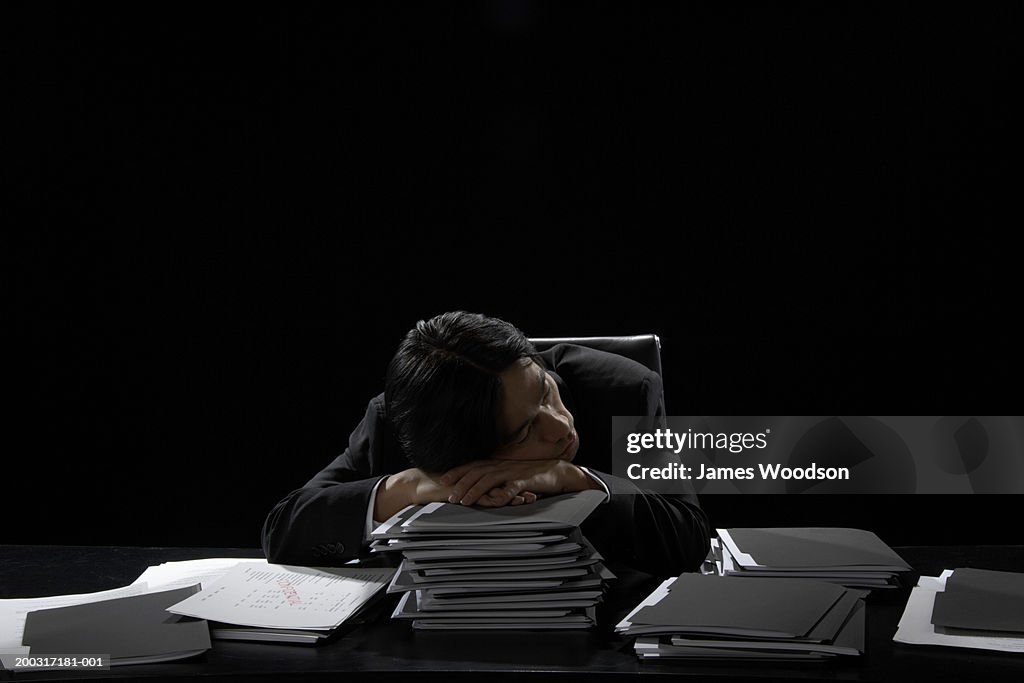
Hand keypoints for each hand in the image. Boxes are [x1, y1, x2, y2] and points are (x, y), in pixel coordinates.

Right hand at [374, 467, 534, 520]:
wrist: (416, 486)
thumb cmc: (435, 489)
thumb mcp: (458, 490)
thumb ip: (472, 492)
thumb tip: (485, 498)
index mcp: (477, 476)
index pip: (502, 479)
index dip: (517, 483)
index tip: (533, 486)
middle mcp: (476, 478)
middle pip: (504, 483)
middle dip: (521, 487)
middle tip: (539, 491)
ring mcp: (470, 485)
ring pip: (496, 490)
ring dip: (512, 495)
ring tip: (528, 499)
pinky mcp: (462, 492)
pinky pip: (480, 497)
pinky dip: (494, 501)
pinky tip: (505, 503)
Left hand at [439, 458, 599, 506]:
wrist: (556, 472)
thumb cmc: (532, 475)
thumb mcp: (510, 475)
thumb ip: (496, 479)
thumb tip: (481, 487)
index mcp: (498, 464)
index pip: (474, 466)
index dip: (458, 471)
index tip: (443, 478)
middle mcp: (502, 466)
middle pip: (477, 473)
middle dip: (461, 483)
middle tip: (449, 494)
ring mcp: (513, 473)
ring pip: (489, 480)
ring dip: (475, 490)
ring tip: (464, 500)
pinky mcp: (525, 481)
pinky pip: (511, 488)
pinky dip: (502, 495)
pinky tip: (493, 502)